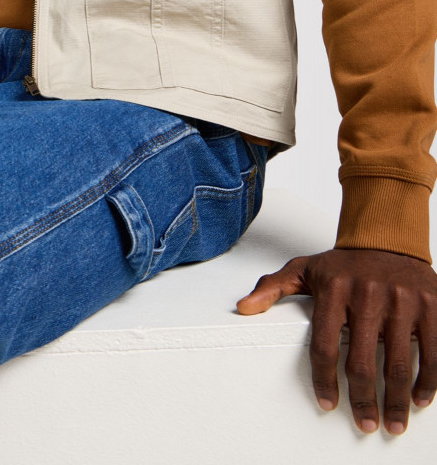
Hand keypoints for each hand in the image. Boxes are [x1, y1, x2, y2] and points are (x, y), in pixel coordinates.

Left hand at [236, 248, 436, 434]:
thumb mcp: (305, 268)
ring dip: (396, 399)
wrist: (387, 236)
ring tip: (393, 423)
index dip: (324, 380)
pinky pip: (432, 350)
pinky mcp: (431, 305)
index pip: (324, 345)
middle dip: (363, 400)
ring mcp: (402, 300)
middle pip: (362, 361)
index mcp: (334, 289)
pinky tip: (419, 399)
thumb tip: (243, 308)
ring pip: (398, 361)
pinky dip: (427, 379)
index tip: (326, 403)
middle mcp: (367, 295)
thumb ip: (273, 288)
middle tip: (364, 424)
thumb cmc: (344, 262)